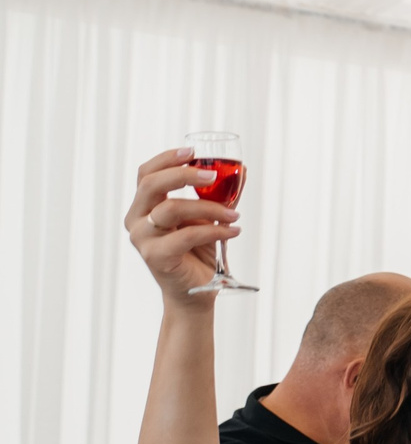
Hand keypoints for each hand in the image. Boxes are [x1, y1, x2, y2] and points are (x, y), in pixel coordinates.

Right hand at [125, 146, 234, 302]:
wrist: (197, 291)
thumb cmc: (198, 251)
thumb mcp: (207, 218)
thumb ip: (219, 196)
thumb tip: (241, 171)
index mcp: (144, 206)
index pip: (146, 174)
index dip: (166, 159)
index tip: (193, 152)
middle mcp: (137, 219)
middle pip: (151, 185)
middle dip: (183, 174)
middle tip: (212, 176)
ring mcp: (143, 238)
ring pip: (171, 209)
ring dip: (208, 208)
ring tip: (234, 215)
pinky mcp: (155, 256)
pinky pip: (186, 235)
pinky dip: (214, 230)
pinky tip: (233, 231)